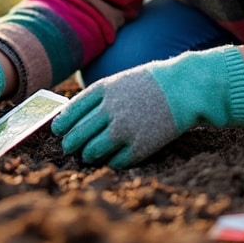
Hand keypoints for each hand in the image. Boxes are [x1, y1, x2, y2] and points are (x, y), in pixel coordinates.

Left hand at [51, 46, 243, 167]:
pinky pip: (115, 161)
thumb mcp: (120, 80)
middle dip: (70, 144)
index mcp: (103, 91)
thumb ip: (98, 97)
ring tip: (88, 155)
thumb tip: (71, 115)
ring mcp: (124, 130)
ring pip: (92, 151)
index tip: (59, 130)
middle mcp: (110, 110)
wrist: (185, 88)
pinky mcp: (140, 147)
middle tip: (69, 147)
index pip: (70, 113)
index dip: (61, 125)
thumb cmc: (151, 83)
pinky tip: (111, 158)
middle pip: (77, 134)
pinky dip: (110, 162)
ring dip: (87, 155)